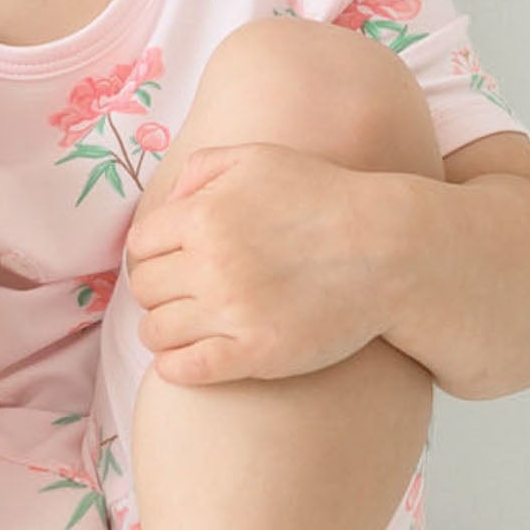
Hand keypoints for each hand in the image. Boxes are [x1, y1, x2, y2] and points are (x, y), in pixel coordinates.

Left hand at [120, 143, 399, 385]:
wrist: (388, 249)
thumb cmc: (323, 198)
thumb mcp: (260, 158)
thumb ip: (202, 169)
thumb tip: (169, 205)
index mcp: (205, 215)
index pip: (141, 245)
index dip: (154, 254)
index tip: (173, 262)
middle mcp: (211, 264)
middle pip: (145, 288)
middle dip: (160, 290)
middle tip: (184, 293)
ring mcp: (233, 312)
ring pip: (156, 331)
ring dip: (165, 329)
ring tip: (188, 325)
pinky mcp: (256, 354)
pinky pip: (184, 370)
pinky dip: (174, 367)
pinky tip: (187, 358)